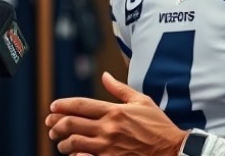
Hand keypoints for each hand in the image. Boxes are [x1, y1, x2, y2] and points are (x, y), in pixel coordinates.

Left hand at [45, 71, 186, 155]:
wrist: (173, 150)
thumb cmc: (158, 125)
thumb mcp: (141, 101)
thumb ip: (119, 89)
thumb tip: (104, 76)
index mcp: (114, 111)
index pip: (80, 105)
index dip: (62, 105)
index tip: (52, 107)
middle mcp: (108, 128)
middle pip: (72, 123)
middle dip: (56, 124)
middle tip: (50, 126)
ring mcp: (109, 147)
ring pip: (74, 143)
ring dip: (63, 143)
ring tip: (61, 143)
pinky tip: (74, 155)